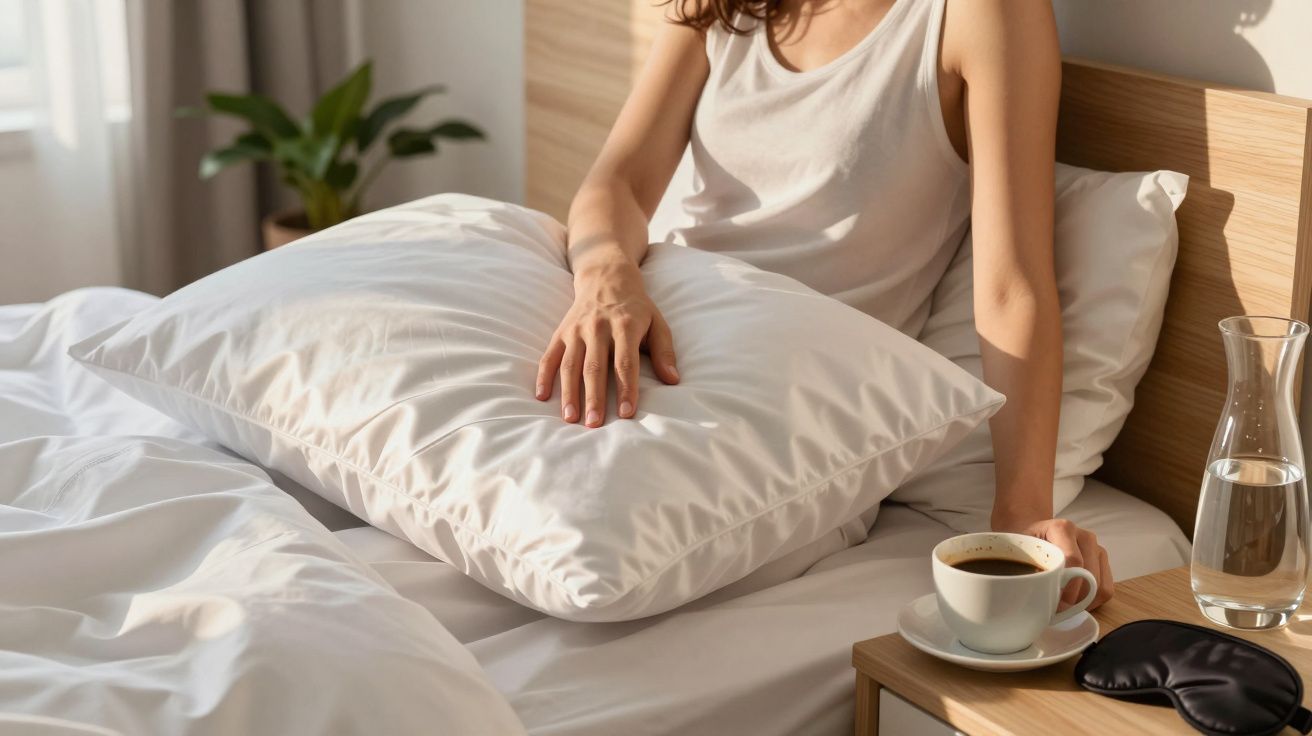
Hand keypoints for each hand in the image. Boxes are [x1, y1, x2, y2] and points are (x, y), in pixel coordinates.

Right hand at [536, 254, 678, 426]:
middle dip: (594, 397)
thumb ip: (664, 351)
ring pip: (570, 364)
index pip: (625, 362)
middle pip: (594, 367)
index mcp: (624, 326)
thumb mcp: (657, 323)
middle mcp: (597, 327)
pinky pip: (549, 355)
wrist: (606, 277)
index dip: (626, 388)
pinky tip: (541, 396)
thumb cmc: (636, 307)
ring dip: (568, 392)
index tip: (626, 413)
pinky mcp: (561, 332)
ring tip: (570, 418)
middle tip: (594, 424)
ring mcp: (576, 330)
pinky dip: (544, 375)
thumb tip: (673, 380)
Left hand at [995, 517, 1113, 610]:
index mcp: (1062, 528)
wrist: (1035, 534)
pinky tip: (1074, 603)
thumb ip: (1023, 566)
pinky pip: (1106, 589)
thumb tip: (1029, 595)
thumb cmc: (1025, 544)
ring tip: (1064, 607)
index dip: (1066, 586)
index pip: (1073, 560)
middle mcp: (1084, 536)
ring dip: (1083, 602)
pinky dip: (1092, 602)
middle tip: (1056, 610)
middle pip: (1089, 576)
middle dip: (1074, 599)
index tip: (1054, 603)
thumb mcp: (1016, 549)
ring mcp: (1097, 548)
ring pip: (1100, 585)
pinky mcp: (1103, 561)